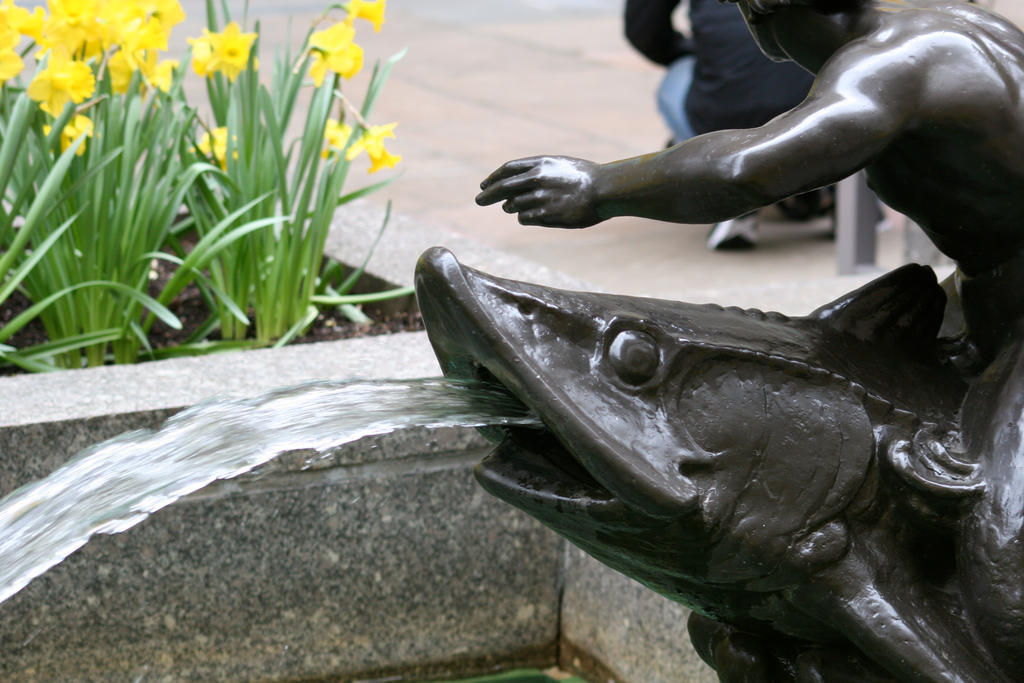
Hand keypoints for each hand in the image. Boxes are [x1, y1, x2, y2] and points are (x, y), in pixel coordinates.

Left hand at [476, 156, 602, 227]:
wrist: (605, 190)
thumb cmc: (585, 178)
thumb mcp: (560, 165)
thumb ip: (537, 171)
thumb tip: (515, 184)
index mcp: (540, 163)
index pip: (507, 169)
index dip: (493, 178)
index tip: (484, 185)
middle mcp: (536, 178)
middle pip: (502, 188)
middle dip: (487, 195)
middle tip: (479, 201)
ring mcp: (540, 197)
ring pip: (512, 205)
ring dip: (511, 207)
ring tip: (514, 207)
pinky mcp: (545, 214)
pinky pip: (524, 218)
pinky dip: (524, 217)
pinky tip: (531, 216)